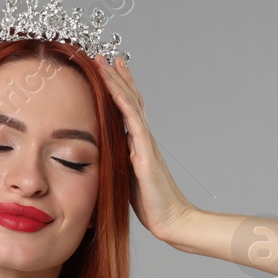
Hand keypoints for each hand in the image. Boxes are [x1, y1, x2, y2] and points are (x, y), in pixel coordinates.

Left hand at [96, 55, 195, 242]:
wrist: (172, 221)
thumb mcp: (129, 178)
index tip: (109, 69)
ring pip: (131, 105)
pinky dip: (123, 104)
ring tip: (106, 62)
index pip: (129, 110)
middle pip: (130, 100)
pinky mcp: (146, 155)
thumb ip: (121, 161)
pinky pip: (133, 124)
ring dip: (118, 82)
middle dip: (118, 77)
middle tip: (106, 56)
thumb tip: (108, 150)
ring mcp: (146, 145)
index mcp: (140, 144)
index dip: (120, 88)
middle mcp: (144, 139)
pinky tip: (114, 90)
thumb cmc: (152, 204)